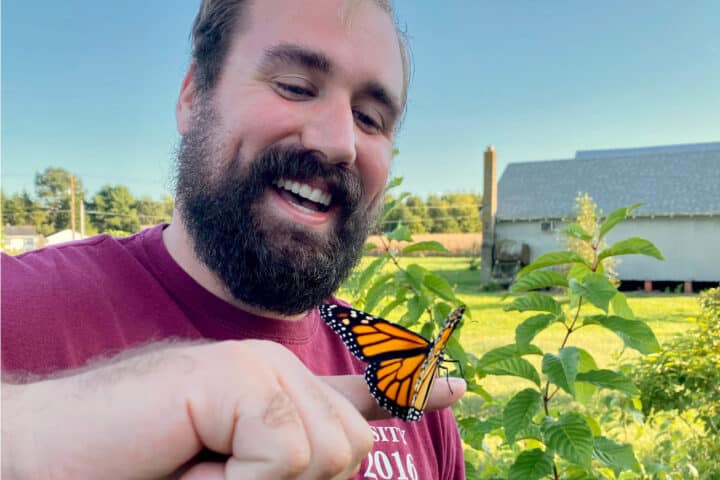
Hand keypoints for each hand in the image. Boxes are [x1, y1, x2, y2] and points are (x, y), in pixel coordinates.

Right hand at [3, 340, 464, 478]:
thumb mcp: (229, 472)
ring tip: (194, 468)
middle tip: (213, 473)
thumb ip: (288, 454)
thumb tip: (352, 447)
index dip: (407, 390)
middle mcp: (276, 371)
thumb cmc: (132, 470)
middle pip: (352, 455)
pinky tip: (188, 460)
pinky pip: (283, 458)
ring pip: (328, 460)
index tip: (454, 385)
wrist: (44, 454)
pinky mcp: (236, 377)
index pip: (358, 394)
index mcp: (276, 395)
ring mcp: (259, 367)